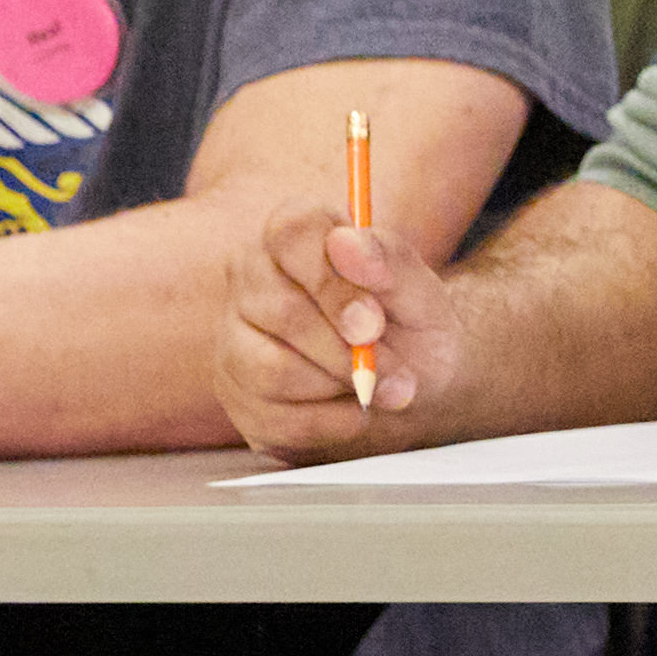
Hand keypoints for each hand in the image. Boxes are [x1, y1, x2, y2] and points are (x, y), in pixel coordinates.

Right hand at [220, 202, 444, 455]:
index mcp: (294, 236)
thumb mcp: (421, 293)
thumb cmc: (410, 327)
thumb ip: (391, 261)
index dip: (333, 282)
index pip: (291, 234)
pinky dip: (333, 422)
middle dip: (350, 351)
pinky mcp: (238, 397)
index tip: (374, 320)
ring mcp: (235, 339)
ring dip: (342, 387)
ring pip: (274, 371)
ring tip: (378, 385)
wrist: (412, 384)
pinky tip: (354, 409)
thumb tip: (346, 242)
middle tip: (398, 371)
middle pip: (283, 312)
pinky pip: (278, 418)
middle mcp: (252, 278)